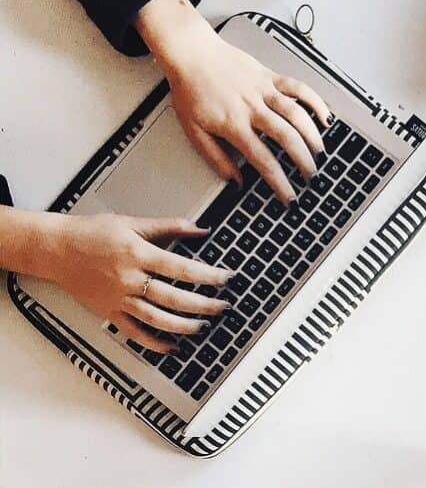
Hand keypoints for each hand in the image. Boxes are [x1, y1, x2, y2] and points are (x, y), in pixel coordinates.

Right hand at [42, 214, 233, 352]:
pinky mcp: (108, 312)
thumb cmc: (91, 233)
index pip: (181, 268)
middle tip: (222, 306)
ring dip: (182, 326)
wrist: (55, 249)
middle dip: (202, 305)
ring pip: (155, 319)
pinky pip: (133, 332)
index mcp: (137, 255)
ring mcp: (118, 299)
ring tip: (203, 327)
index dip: (207, 275)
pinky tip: (171, 346)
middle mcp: (128, 280)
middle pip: (172, 297)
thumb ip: (169, 226)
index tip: (226, 278)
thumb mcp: (132, 223)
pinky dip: (153, 342)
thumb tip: (200, 228)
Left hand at [136, 0, 331, 202]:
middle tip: (310, 175)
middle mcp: (252, 108)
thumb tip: (235, 181)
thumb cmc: (190, 90)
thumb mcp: (193, 131)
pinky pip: (298, 88)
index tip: (289, 196)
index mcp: (233, 125)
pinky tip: (324, 116)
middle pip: (286, 138)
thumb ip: (216, 158)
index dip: (279, 182)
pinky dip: (315, 102)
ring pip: (297, 114)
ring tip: (319, 152)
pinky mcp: (270, 76)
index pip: (263, 160)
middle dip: (303, 161)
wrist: (191, 53)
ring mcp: (263, 90)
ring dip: (312, 135)